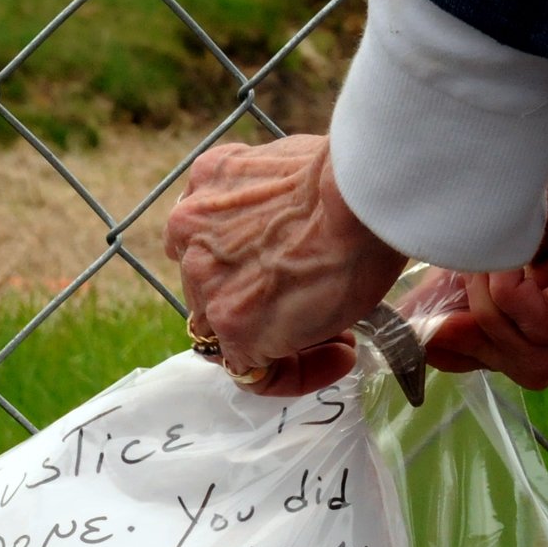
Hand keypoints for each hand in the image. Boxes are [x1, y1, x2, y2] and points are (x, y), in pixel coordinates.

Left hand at [163, 135, 406, 395]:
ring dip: (282, 339)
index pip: (212, 247)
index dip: (256, 268)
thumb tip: (302, 233)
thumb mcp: (289, 172)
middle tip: (321, 304)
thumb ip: (271, 207)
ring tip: (339, 335)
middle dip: (266, 302)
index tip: (300, 272)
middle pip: (216, 289)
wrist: (358, 194)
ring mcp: (207, 284)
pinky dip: (297, 374)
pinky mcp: (234, 326)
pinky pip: (255, 374)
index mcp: (203, 188)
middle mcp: (189, 234)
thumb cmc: (348, 181)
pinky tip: (340, 357)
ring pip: (231, 334)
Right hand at [401, 71, 547, 388]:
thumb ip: (470, 288)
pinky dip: (505, 294)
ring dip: (487, 311)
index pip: (526, 353)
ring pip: (533, 353)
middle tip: (440, 317)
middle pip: (532, 368)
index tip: (428, 330)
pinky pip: (539, 322)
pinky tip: (500, 259)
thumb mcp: (497, 239)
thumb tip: (421, 333)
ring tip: (479, 266)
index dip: (472, 351)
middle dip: (476, 346)